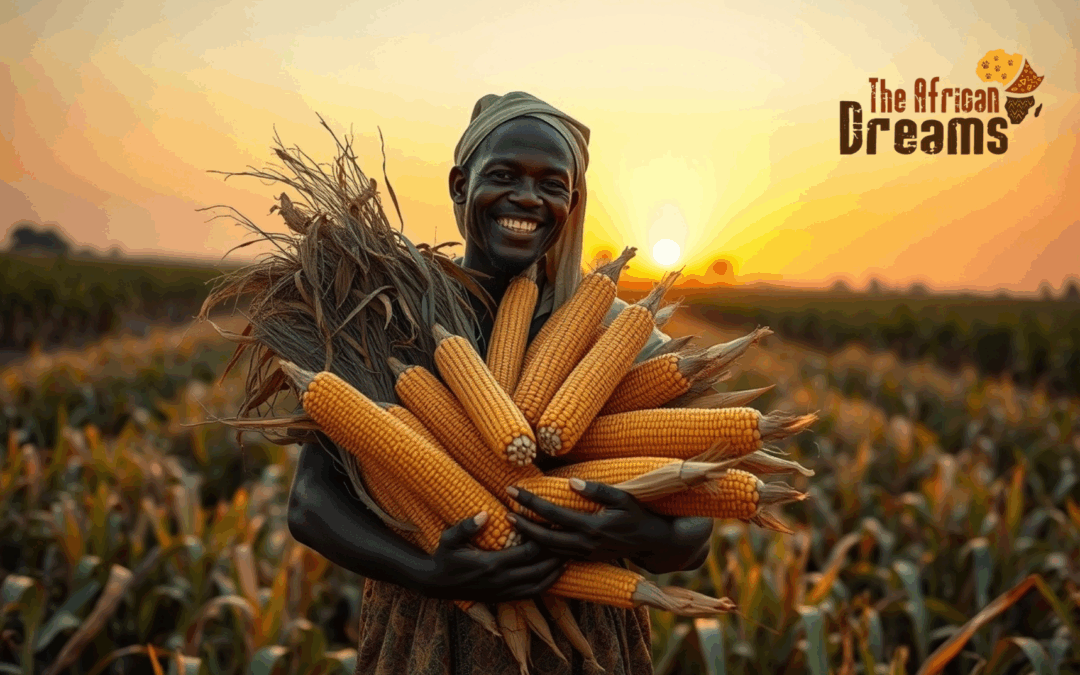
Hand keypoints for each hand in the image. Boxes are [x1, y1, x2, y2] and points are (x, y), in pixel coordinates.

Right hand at [414, 512, 566, 602]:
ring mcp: (503, 592)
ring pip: (538, 585)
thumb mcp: (449, 538)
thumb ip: (466, 526)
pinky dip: (546, 584)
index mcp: (491, 565)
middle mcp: (501, 581)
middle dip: (555, 555)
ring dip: (554, 571)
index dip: (543, 539)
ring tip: (569, 556)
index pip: (526, 553)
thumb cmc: (444, 557)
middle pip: (538, 569)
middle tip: (571, 540)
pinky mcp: (503, 598)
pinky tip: (555, 573)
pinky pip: (531, 593)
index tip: (554, 525)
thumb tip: (485, 513)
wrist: (436, 584)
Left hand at [506, 480, 676, 563]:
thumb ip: (597, 490)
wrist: (652, 543)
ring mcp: (585, 555)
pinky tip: (532, 538)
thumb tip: (571, 482)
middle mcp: (585, 544)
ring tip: (514, 523)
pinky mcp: (586, 560)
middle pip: (544, 537)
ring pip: (549, 550)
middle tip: (506, 510)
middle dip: (522, 524)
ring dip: (530, 538)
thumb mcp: (623, 497)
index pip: (552, 514)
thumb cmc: (638, 515)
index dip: (530, 502)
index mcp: (592, 527)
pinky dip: (543, 548)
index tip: (513, 490)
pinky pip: (558, 556)